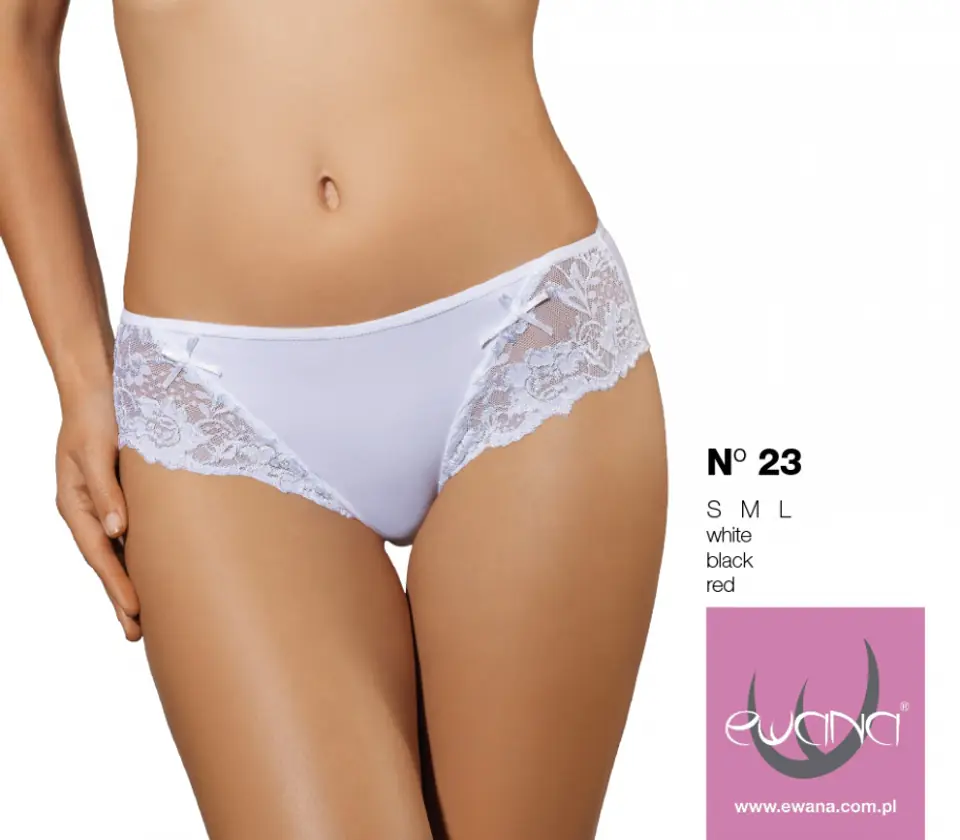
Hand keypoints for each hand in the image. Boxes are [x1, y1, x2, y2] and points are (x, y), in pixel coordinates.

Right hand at [55, 384, 140, 640]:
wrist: (99, 389)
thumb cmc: (96, 417)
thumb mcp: (97, 450)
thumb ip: (107, 491)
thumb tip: (117, 531)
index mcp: (76, 504)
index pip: (99, 553)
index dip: (117, 583)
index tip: (137, 611)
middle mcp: (88, 511)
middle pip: (106, 562)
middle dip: (121, 598)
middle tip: (136, 635)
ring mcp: (103, 506)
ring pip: (118, 552)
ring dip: (130, 583)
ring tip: (145, 618)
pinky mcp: (120, 498)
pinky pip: (129, 535)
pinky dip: (138, 557)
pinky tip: (153, 574)